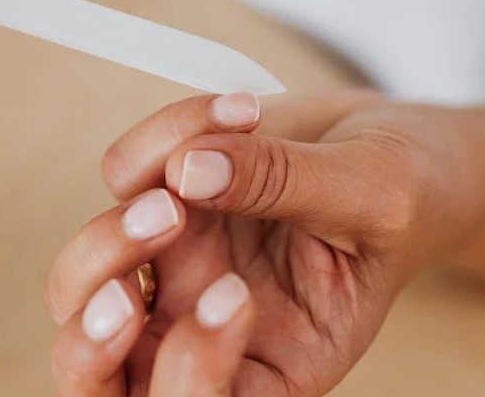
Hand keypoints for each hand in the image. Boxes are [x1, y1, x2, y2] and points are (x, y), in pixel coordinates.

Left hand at [47, 91, 484, 394]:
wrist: (388, 143)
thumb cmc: (402, 193)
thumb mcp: (373, 195)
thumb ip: (288, 186)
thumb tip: (190, 171)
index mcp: (269, 365)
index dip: (189, 373)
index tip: (234, 293)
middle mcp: (202, 326)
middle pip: (97, 371)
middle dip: (96, 325)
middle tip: (159, 240)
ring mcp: (172, 267)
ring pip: (82, 280)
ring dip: (119, 219)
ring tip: (198, 162)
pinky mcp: (158, 200)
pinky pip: (121, 177)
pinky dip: (162, 136)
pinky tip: (236, 113)